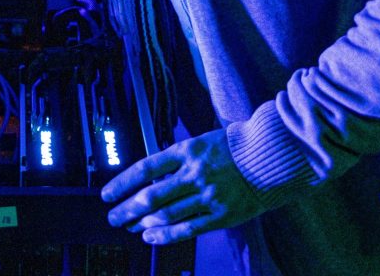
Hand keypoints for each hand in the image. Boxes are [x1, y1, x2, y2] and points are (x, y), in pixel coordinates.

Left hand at [102, 129, 262, 244]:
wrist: (271, 156)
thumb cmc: (234, 148)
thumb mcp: (201, 143)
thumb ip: (176, 159)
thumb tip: (148, 179)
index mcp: (187, 152)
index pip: (145, 169)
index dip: (123, 183)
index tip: (107, 194)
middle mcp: (194, 174)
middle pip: (151, 196)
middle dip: (127, 208)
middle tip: (113, 217)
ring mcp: (208, 196)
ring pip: (166, 214)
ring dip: (142, 222)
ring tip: (130, 227)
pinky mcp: (222, 215)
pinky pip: (188, 228)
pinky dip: (166, 234)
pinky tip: (151, 236)